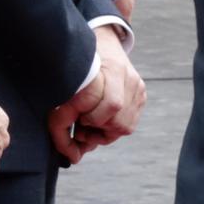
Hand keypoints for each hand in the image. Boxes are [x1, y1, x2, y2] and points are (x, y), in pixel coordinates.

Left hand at [47, 26, 146, 163]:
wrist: (98, 44)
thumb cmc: (73, 74)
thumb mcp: (61, 96)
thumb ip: (62, 128)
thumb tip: (73, 159)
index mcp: (109, 72)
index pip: (110, 108)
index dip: (91, 122)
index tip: (78, 121)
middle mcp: (127, 78)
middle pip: (119, 122)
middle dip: (99, 131)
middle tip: (83, 125)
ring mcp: (137, 85)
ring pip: (126, 126)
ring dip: (107, 130)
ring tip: (93, 120)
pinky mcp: (142, 91)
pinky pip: (132, 120)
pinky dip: (116, 124)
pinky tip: (104, 115)